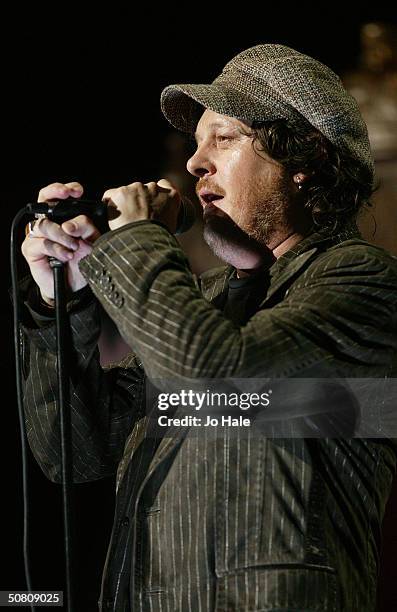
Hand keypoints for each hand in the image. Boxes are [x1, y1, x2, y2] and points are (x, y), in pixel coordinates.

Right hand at [21, 182, 100, 303]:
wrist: (74, 284)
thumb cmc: (82, 260)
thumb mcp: (91, 241)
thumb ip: (86, 228)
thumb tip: (69, 225)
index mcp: (62, 218)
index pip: (57, 196)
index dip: (65, 189)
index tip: (76, 191)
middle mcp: (48, 223)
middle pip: (43, 200)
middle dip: (55, 194)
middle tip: (67, 195)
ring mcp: (37, 236)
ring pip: (45, 225)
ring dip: (62, 235)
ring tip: (74, 247)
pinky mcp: (30, 249)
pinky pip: (41, 243)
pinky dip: (56, 249)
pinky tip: (66, 255)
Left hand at [104, 178, 180, 232]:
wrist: (144, 241)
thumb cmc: (157, 238)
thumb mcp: (170, 225)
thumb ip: (164, 214)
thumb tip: (155, 218)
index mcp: (171, 196)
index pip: (164, 185)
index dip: (155, 196)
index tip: (151, 205)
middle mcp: (155, 187)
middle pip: (143, 190)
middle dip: (139, 201)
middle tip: (136, 218)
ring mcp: (137, 188)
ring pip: (127, 193)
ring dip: (125, 203)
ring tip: (125, 221)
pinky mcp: (121, 192)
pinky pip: (110, 195)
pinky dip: (109, 205)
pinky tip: (113, 217)